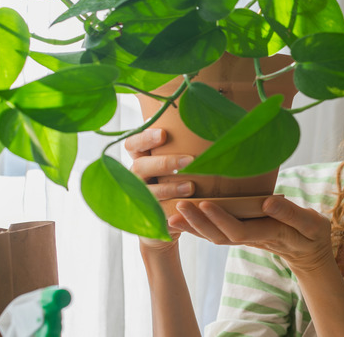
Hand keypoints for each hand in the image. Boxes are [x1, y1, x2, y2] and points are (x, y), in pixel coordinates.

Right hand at [124, 128, 194, 250]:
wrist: (169, 220)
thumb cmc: (176, 182)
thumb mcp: (176, 164)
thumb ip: (182, 147)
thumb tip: (209, 123)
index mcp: (141, 159)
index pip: (133, 144)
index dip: (145, 138)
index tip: (163, 134)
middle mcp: (135, 177)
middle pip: (140, 166)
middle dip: (165, 163)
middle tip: (189, 160)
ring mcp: (139, 197)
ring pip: (148, 191)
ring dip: (169, 188)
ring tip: (191, 187)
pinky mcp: (147, 217)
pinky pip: (155, 213)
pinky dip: (171, 210)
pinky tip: (185, 207)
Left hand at [174, 197, 334, 274]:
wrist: (310, 253)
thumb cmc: (312, 234)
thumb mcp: (311, 224)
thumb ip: (290, 213)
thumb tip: (267, 201)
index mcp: (269, 233)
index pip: (239, 230)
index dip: (220, 219)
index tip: (204, 204)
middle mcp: (253, 238)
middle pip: (220, 236)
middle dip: (198, 222)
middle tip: (179, 206)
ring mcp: (246, 238)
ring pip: (215, 237)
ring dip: (194, 227)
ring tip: (172, 214)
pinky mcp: (242, 235)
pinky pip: (217, 234)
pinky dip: (199, 227)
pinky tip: (184, 219)